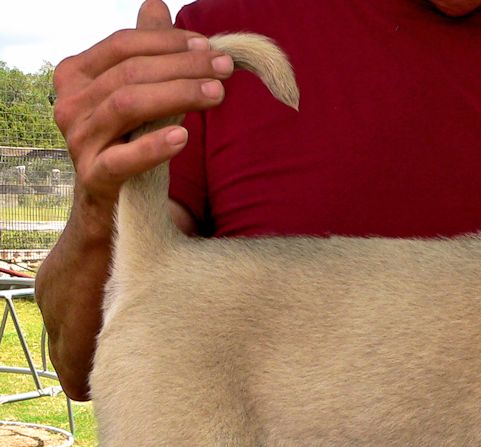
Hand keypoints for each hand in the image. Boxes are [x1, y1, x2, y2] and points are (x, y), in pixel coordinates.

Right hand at [52, 0, 233, 213]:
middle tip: (225, 67)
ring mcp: (79, 141)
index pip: (123, 45)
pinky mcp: (95, 177)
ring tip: (217, 93)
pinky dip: (154, 146)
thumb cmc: (126, 143)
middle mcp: (70, 104)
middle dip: (182, 66)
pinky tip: (184, 137)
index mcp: (76, 75)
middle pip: (130, 73)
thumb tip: (156, 5)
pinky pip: (124, 158)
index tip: (209, 47)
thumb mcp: (135, 96)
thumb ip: (144, 54)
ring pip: (129, 105)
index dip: (168, 42)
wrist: (110, 208)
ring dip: (178, 95)